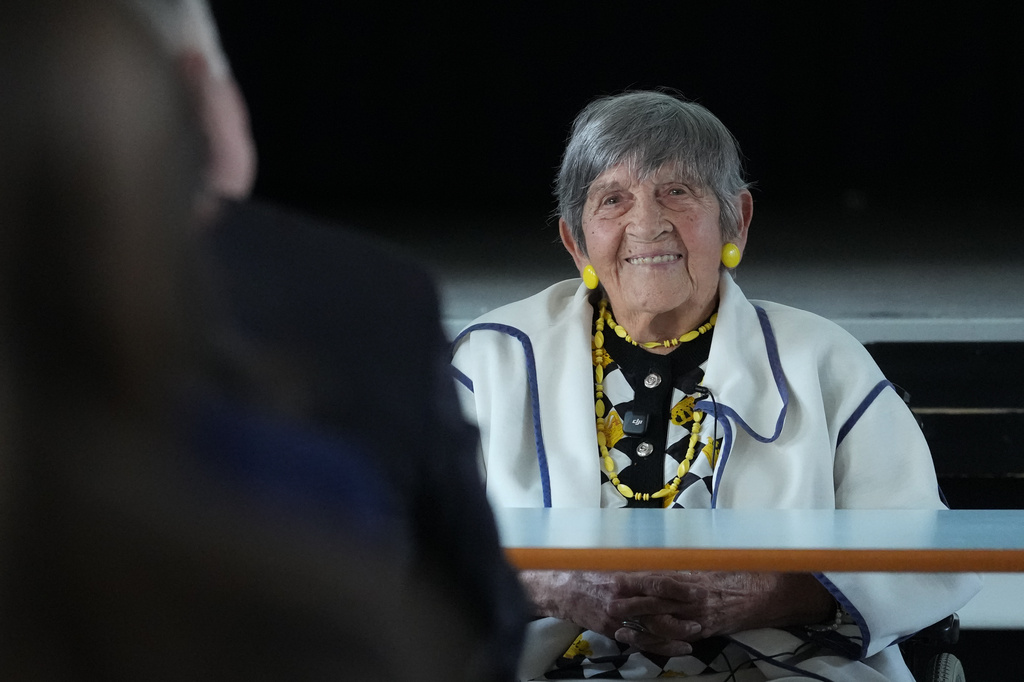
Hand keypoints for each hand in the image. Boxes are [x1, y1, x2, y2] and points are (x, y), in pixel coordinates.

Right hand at [519, 570, 702, 654]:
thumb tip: (667, 570)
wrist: (563, 590)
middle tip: (702, 613)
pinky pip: (640, 641)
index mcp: (623, 579)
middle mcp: (622, 600)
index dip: (679, 588)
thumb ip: (639, 570)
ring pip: (652, 629)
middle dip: (683, 612)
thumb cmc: (590, 573)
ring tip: (694, 633)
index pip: (657, 584)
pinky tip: (674, 647)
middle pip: (658, 609)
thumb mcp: (615, 565)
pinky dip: (660, 646)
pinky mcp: (613, 631)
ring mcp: (618, 619)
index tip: (696, 589)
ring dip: (676, 633)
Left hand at [608, 572, 834, 655]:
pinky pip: (675, 637)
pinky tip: (640, 638)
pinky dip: (656, 638)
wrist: (766, 594)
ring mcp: (698, 617)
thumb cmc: (738, 573)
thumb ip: (685, 562)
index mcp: (694, 578)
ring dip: (638, 623)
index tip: (617, 575)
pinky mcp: (702, 631)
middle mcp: (694, 599)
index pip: (659, 579)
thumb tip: (658, 555)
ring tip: (617, 622)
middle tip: (609, 600)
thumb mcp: (710, 562)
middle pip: (655, 601)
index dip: (637, 579)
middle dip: (630, 601)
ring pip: (662, 622)